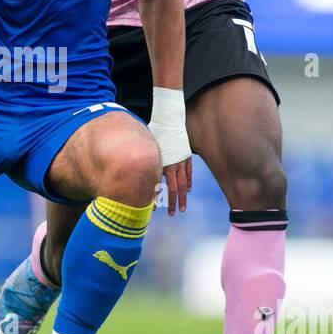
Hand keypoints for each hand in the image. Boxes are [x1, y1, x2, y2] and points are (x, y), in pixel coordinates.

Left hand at [148, 87, 191, 215]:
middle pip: (176, 188)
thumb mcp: (150, 148)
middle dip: (174, 203)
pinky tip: (188, 190)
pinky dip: (189, 183)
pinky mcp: (187, 157)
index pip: (164, 186)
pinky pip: (189, 173)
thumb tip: (143, 175)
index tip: (159, 209)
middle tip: (173, 214)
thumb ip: (149, 161)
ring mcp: (182, 161)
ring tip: (183, 207)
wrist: (170, 119)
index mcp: (164, 163)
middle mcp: (174, 164)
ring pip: (185, 183)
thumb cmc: (156, 133)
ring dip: (183, 197)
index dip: (163, 199)